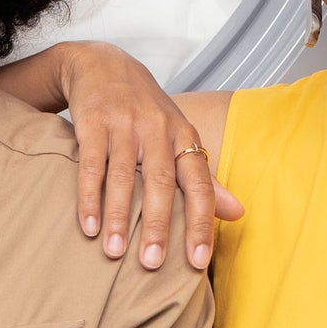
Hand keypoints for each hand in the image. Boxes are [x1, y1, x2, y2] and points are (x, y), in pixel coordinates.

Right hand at [56, 42, 241, 271]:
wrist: (102, 63)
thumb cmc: (146, 110)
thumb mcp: (180, 137)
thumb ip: (205, 179)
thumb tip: (238, 214)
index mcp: (184, 137)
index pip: (200, 185)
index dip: (201, 224)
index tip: (198, 262)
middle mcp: (158, 130)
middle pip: (161, 183)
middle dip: (157, 225)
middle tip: (152, 264)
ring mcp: (125, 125)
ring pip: (123, 177)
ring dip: (118, 217)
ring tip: (114, 253)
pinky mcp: (93, 122)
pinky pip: (91, 165)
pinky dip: (88, 197)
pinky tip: (88, 226)